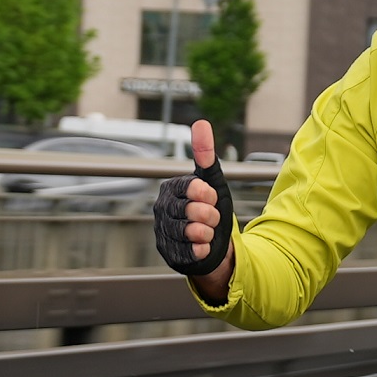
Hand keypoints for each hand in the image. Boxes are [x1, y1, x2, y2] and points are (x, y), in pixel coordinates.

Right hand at [150, 119, 235, 293]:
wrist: (215, 245)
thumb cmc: (212, 209)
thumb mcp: (213, 181)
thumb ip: (205, 154)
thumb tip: (201, 122)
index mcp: (171, 189)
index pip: (191, 187)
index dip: (207, 194)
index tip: (212, 197)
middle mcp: (162, 209)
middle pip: (191, 211)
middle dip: (210, 215)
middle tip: (212, 217)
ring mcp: (162, 232)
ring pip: (189, 232)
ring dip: (207, 233)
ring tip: (207, 232)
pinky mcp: (167, 253)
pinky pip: (188, 252)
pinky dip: (202, 250)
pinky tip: (203, 246)